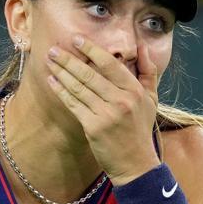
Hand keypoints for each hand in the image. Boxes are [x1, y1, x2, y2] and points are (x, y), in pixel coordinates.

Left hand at [44, 34, 161, 183]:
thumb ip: (149, 71)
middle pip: (89, 74)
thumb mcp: (152, 99)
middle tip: (54, 49)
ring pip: (79, 88)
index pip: (110, 64)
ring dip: (61, 72)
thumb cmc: (140, 129)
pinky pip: (73, 104)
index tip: (76, 39)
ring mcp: (106, 114)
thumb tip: (142, 46)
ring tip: (50, 61)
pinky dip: (61, 92)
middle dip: (69, 59)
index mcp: (134, 90)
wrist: (136, 164)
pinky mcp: (93, 127)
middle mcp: (121, 100)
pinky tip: (52, 82)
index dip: (91, 49)